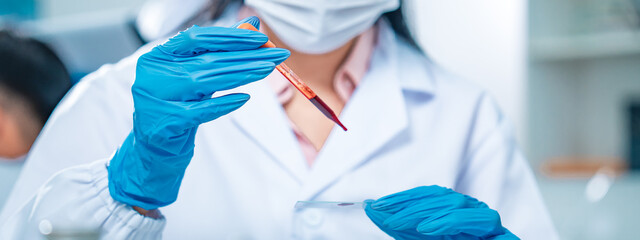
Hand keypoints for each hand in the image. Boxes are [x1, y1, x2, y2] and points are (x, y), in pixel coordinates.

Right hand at [107, 17, 289, 209]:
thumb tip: (252, 24)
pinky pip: (199, 111)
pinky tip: (244, 97)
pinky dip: (223, 104)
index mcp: (160, 56)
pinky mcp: (165, 123)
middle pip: (207, 60)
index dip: (231, 36)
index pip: (198, 38)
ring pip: (204, 82)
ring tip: (267, 69)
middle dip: (246, 56)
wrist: (155, 147)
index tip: (260, 38)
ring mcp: (157, 99)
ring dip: (240, 74)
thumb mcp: (197, 75)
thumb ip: (221, 50)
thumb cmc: (178, 105)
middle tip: (276, 55)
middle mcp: (154, 73)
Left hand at [365, 186, 518, 239]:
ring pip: (456, 203)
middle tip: (379, 211)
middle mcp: (473, 214)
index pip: (429, 195)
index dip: (402, 197)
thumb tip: (372, 207)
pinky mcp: (502, 235)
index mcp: (456, 214)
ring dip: (422, 211)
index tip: (375, 204)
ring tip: (396, 221)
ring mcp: (488, 223)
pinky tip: (426, 229)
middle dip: (406, 202)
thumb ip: (400, 228)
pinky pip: (477, 220)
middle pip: (441, 195)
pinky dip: (449, 222)